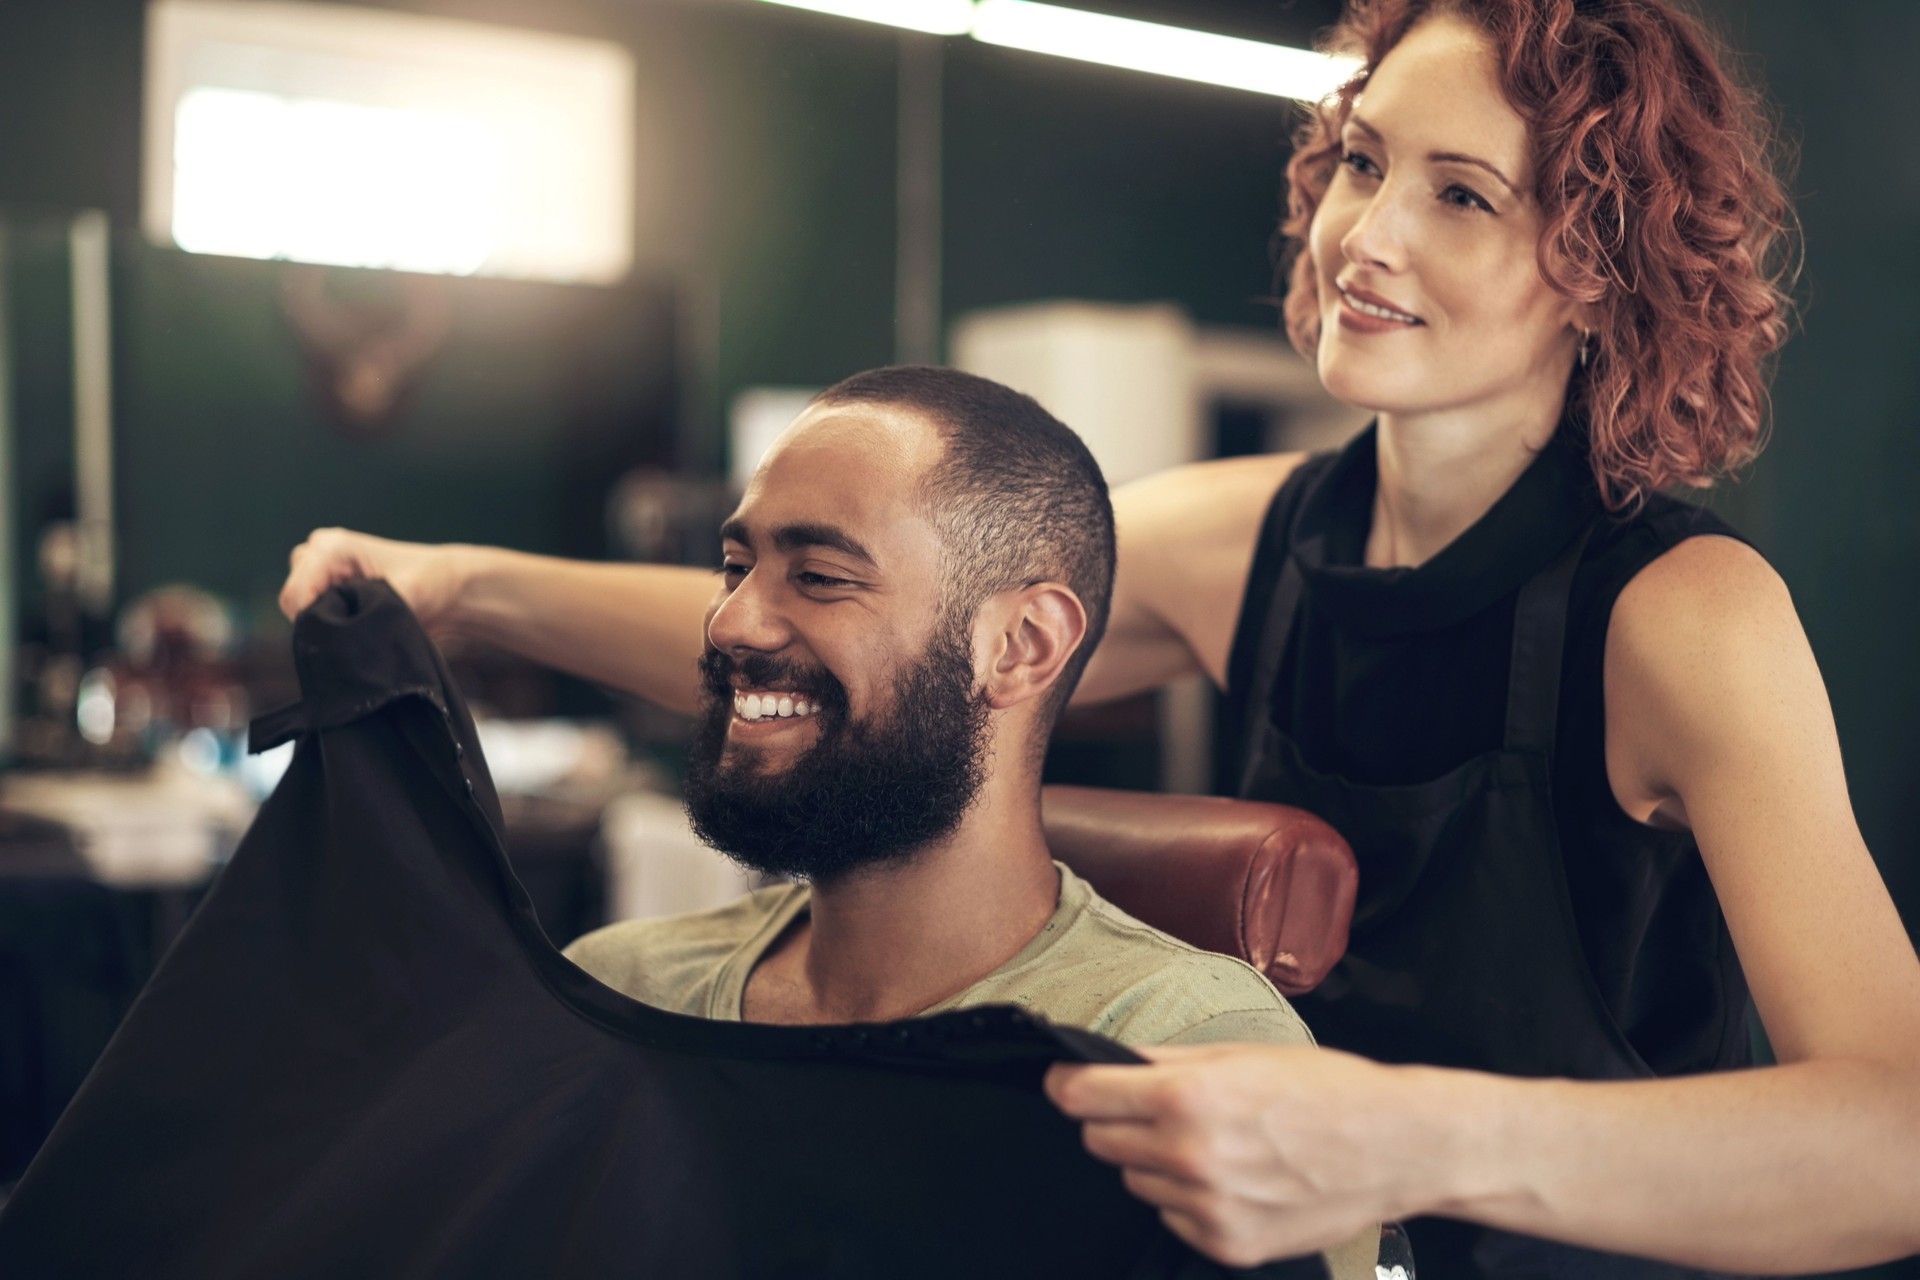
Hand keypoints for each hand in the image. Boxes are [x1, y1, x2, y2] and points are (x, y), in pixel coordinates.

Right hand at [279, 528, 467, 630]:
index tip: (342, 637)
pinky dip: (326, 620)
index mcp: (333, 547)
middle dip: (318, 620)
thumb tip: (349, 630)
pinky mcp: (324, 580)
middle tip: (356, 627)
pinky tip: (354, 621)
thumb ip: (373, 607)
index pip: (295, 595)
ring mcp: (319, 565)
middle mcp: (318, 550)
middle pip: (292, 599)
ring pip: (298, 605)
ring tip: (360, 621)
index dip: (312, 623)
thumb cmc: (429, 581)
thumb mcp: (406, 594)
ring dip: (324, 620)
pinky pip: (308, 609)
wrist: (443, 584)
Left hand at [1046, 1043, 1447, 1268]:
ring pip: (1136, 1181)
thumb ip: (1165, 1062)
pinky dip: (1188, 1198)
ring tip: (1214, 1142)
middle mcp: (1188, 1157)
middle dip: (1116, 1119)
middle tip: (1157, 1108)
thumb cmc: (1324, 1089)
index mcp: (1186, 1099)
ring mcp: (1207, 1208)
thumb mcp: (1239, 1054)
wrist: (1395, 1147)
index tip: (1068, 1079)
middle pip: (1099, 1140)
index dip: (1068, 1082)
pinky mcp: (1227, 1245)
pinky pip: (1173, 1217)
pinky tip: (1234, 1177)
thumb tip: (1107, 1062)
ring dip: (1155, 1160)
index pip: (1080, 1095)